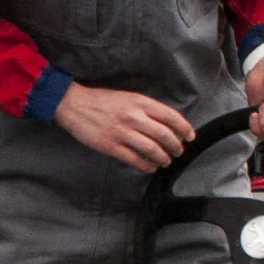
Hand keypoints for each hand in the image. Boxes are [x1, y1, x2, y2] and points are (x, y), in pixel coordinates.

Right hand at [54, 81, 193, 170]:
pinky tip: (150, 166)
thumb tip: (166, 125)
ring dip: (163, 158)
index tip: (189, 136)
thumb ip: (146, 109)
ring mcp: (122, 132)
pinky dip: (147, 166)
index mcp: (140, 102)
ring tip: (165, 160)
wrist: (74, 105)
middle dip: (176, 146)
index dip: (184, 128)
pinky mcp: (110, 146)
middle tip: (178, 151)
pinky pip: (135, 160)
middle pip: (165, 135)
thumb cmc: (101, 101)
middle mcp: (133, 117)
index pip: (171, 117)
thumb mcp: (128, 97)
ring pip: (152, 150)